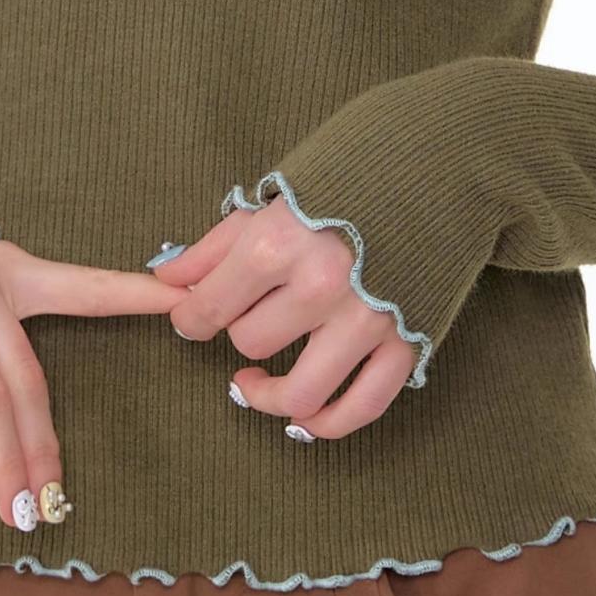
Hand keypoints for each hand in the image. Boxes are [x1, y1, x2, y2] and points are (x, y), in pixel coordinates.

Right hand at [0, 237, 180, 529]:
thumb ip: (18, 317)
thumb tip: (51, 390)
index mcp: (8, 270)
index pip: (80, 286)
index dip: (131, 293)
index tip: (180, 303)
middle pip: (22, 377)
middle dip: (40, 446)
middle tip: (53, 500)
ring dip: (0, 460)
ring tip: (16, 508)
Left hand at [147, 195, 418, 436]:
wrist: (428, 171)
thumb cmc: (341, 182)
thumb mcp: (270, 203)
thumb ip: (214, 247)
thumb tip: (166, 281)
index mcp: (279, 243)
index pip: (211, 308)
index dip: (191, 319)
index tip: (191, 319)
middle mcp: (320, 287)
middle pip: (252, 343)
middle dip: (240, 332)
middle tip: (248, 316)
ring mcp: (367, 321)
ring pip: (300, 393)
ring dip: (269, 396)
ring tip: (252, 385)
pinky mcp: (405, 343)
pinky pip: (362, 408)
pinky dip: (328, 424)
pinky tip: (304, 416)